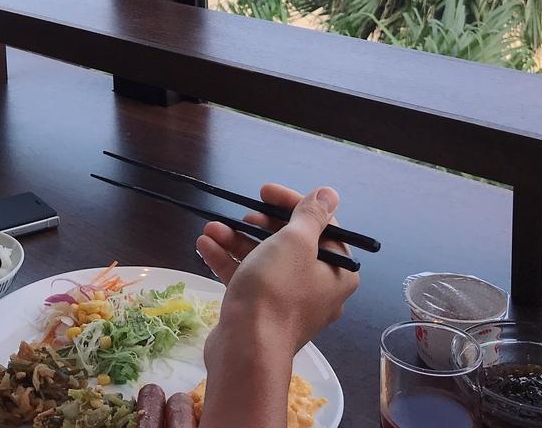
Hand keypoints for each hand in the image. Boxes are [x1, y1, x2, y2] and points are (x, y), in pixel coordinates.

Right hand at [195, 185, 358, 427]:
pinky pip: (247, 279)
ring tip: (211, 228)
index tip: (263, 191)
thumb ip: (311, 215)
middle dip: (258, 224)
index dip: (290, 203)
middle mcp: (317, 287)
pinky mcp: (260, 313)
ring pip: (263, 260)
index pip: (320, 226)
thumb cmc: (276, 289)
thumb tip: (329, 193)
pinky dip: (227, 261)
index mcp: (337, 272)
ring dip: (236, 239)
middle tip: (242, 215)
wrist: (246, 350)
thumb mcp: (296, 242)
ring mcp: (287, 302)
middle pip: (289, 242)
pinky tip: (204, 246)